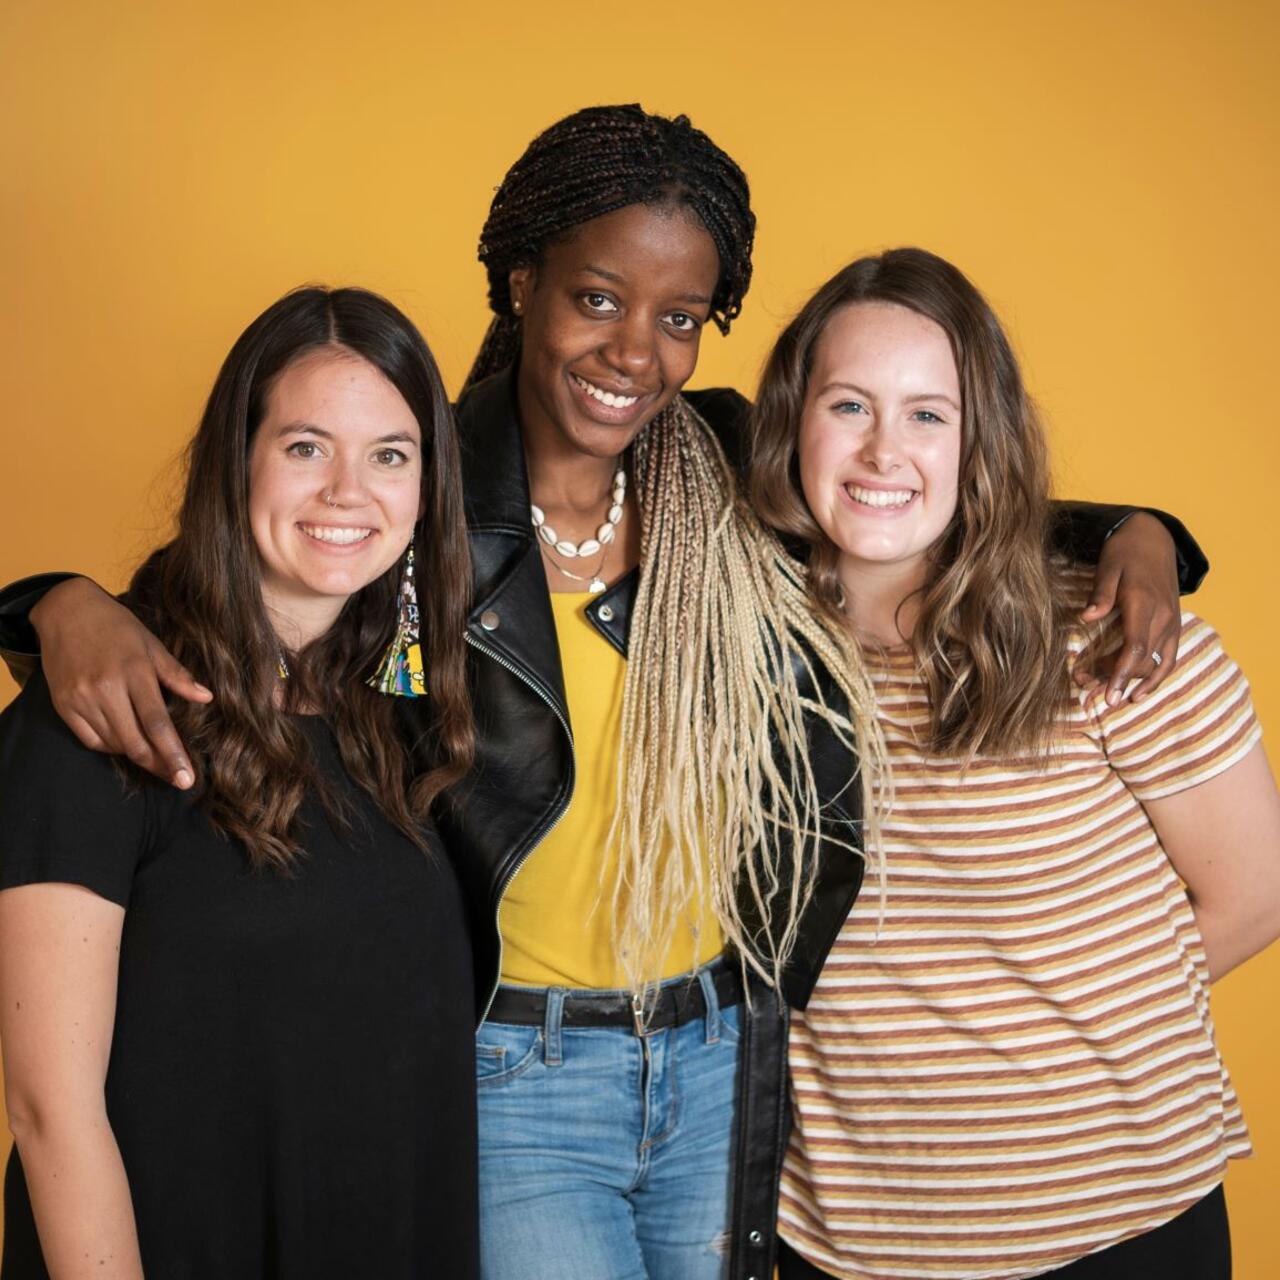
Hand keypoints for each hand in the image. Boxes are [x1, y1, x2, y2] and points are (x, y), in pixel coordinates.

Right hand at [30, 578, 211, 786]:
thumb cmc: (117, 627)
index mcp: (134, 673)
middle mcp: (105, 689)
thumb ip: (177, 675)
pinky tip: (126, 744)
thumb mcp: (152, 645)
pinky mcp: (63, 705)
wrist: (67, 612)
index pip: (157, 723)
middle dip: (159, 765)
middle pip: (135, 741)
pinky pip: (90, 740)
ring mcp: (81, 699)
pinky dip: (111, 747)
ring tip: (158, 761)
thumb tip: (207, 698)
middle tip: (178, 779)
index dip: (174, 754)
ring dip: (137, 756)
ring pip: (114, 744)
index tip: (187, 778)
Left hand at [1075, 512, 1181, 705]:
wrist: (1154, 538)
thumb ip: (1100, 594)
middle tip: (1087, 691)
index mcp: (1143, 603)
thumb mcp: (1108, 567)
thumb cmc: (1124, 552)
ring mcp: (1172, 622)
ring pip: (1155, 663)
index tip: (1108, 694)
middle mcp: (1162, 616)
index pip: (1135, 646)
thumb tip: (1086, 618)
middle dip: (1115, 680)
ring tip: (1110, 697)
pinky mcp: (1174, 625)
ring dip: (1133, 682)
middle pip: (1141, 659)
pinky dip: (1157, 678)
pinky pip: (1169, 658)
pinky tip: (1139, 695)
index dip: (1120, 673)